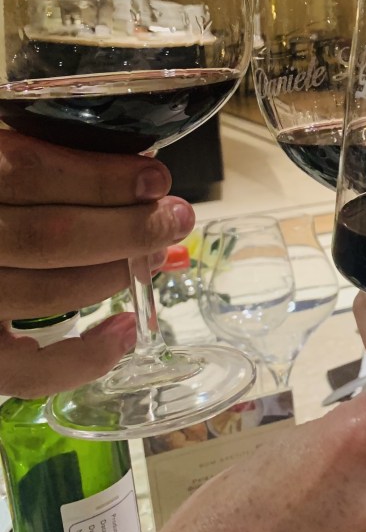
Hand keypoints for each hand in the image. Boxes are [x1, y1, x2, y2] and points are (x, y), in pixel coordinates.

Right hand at [0, 130, 193, 395]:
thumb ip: (36, 160)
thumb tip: (131, 171)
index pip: (25, 170)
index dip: (100, 177)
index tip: (155, 177)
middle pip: (49, 235)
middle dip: (128, 227)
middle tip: (174, 218)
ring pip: (47, 293)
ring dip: (114, 273)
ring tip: (154, 256)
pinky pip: (26, 371)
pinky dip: (85, 357)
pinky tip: (122, 329)